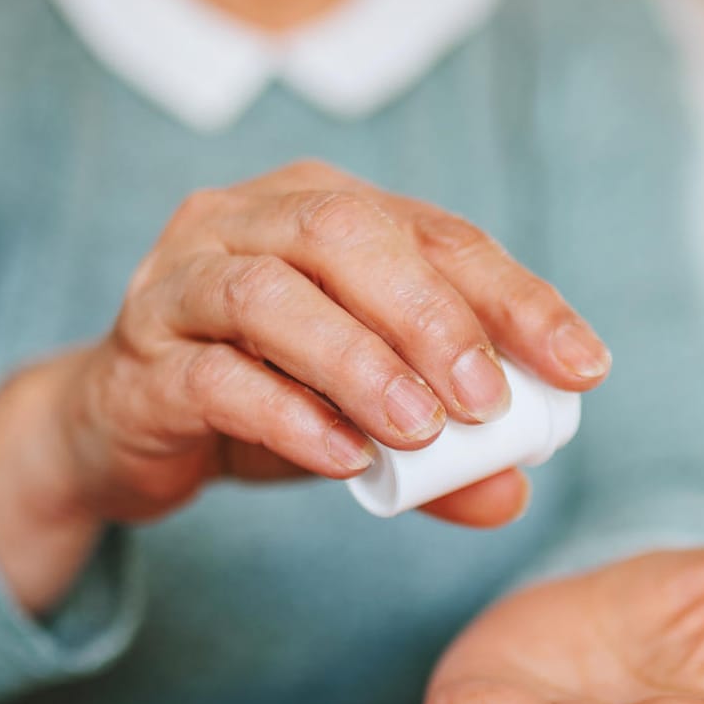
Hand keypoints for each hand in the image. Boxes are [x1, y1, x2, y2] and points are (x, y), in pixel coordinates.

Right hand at [0, 160, 610, 610]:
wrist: (121, 428)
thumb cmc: (259, 396)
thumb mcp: (361, 418)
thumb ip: (437, 455)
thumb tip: (510, 493)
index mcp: (324, 209)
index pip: (438, 235)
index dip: (517, 297)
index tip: (582, 366)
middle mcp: (248, 221)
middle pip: (347, 234)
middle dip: (432, 317)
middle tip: (486, 401)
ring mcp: (181, 282)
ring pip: (270, 294)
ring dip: (358, 361)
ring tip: (418, 432)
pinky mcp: (141, 359)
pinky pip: (214, 375)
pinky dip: (287, 416)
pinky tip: (343, 459)